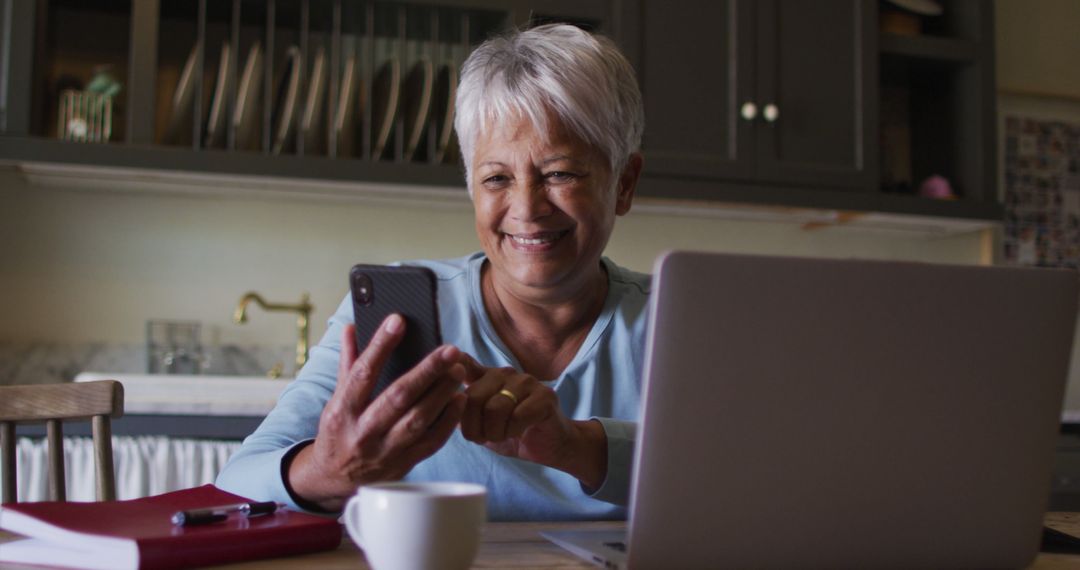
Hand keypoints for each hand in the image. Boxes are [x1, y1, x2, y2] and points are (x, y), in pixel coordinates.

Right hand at [287, 315, 467, 510]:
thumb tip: (351, 328)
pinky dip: (448, 421)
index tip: (398, 321)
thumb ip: (348, 363)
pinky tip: (459, 400)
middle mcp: (362, 432)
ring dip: (442, 394)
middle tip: (450, 350)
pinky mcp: (404, 464)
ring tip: (458, 371)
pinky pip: (431, 442)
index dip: (380, 345)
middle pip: (398, 397)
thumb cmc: (339, 431)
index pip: (362, 373)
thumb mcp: (335, 399)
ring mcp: (385, 451)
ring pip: (418, 420)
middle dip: (427, 371)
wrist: (335, 479)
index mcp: (342, 412)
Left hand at [458, 359, 607, 489]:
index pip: (465, 364)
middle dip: (474, 427)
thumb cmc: (514, 434)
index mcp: (488, 378)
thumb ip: (465, 413)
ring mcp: (527, 382)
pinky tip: (520, 433)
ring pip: (495, 408)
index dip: (453, 365)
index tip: (445, 369)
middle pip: (474, 397)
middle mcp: (506, 374)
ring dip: (494, 432)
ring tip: (502, 436)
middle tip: (483, 438)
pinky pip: (517, 417)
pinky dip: (513, 432)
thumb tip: (441, 405)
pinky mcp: (545, 396)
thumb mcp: (483, 425)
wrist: (552, 445)